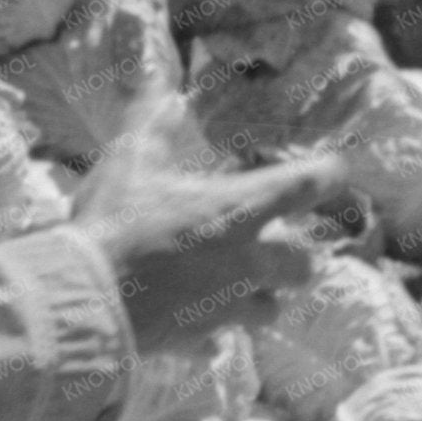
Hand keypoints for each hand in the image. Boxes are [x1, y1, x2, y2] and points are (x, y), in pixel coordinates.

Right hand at [68, 84, 350, 358]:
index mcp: (236, 209)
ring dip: (263, 297)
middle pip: (304, 265)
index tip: (335, 168)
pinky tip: (200, 328)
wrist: (86, 297)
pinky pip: (220, 340)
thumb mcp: (129, 161)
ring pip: (271, 308)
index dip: (327, 174)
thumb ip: (152, 120)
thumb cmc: (114, 223)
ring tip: (244, 288)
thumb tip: (162, 81)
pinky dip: (215, 332)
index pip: (304, 185)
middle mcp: (246, 259)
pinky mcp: (200, 336)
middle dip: (299, 256)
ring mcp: (226, 304)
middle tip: (284, 246)